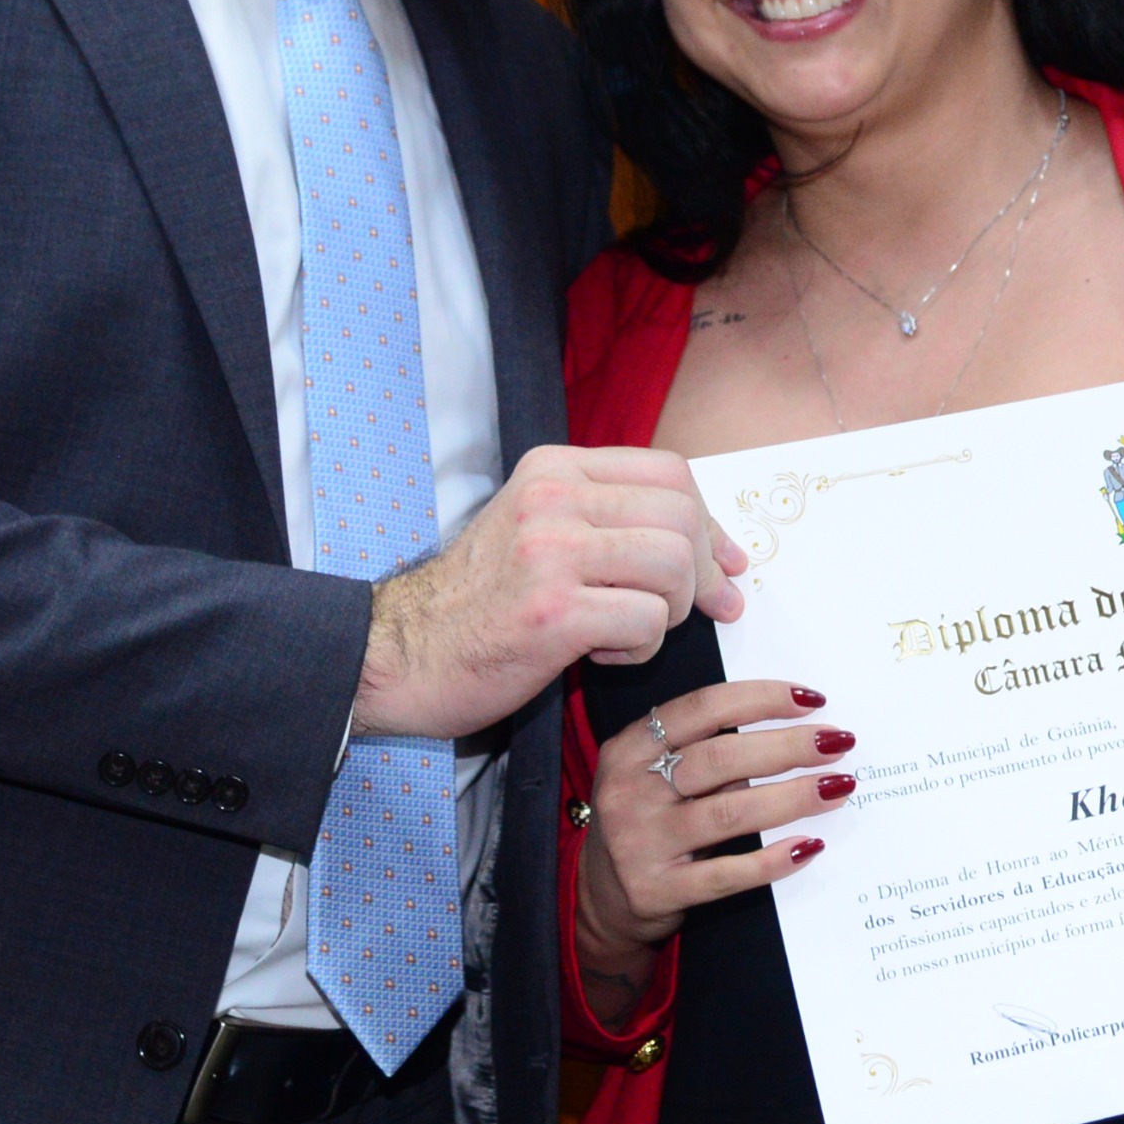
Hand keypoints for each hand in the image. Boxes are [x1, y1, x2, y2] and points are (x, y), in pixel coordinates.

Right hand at [357, 447, 746, 738]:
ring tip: (623, 631)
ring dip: (666, 613)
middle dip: (703, 572)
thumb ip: (609, 521)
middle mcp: (552, 498)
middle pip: (682, 516)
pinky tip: (597, 653)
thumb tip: (714, 548)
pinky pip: (647, 621)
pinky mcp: (553, 611)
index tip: (725, 566)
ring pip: (673, 566)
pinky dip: (639, 648)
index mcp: (552, 468)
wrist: (398, 655)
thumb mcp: (537, 530)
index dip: (711, 522)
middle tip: (693, 611)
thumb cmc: (476, 604)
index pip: (669, 472)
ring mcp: (550, 551)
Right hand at [575, 680, 849, 1000]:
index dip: (760, 699)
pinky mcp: (656, 890)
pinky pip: (726, 874)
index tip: (812, 700)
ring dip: (791, 798)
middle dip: (788, 747)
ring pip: (729, 813)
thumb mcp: (654, 775)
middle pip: (720, 758)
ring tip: (836, 788)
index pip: (702, 708)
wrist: (601, 900)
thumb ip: (706, 753)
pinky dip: (772, 860)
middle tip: (837, 742)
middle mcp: (629, 791)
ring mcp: (639, 843)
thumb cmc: (646, 822)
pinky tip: (808, 846)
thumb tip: (795, 733)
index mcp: (629, 747)